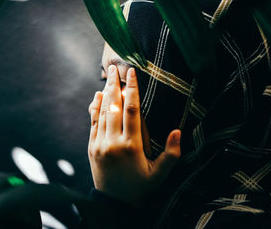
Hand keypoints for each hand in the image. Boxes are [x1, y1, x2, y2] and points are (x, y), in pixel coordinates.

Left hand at [88, 65, 180, 206]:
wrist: (114, 203)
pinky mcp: (92, 148)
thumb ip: (172, 154)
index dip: (132, 89)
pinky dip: (95, 108)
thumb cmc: (140, 187)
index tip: (132, 73)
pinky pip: (92, 124)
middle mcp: (114, 142)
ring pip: (102, 113)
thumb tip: (178, 131)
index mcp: (132, 146)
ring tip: (108, 76)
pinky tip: (97, 96)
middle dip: (115, 84)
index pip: (132, 110)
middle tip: (115, 66)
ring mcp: (100, 144)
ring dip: (105, 93)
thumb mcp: (159, 174)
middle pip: (114, 106)